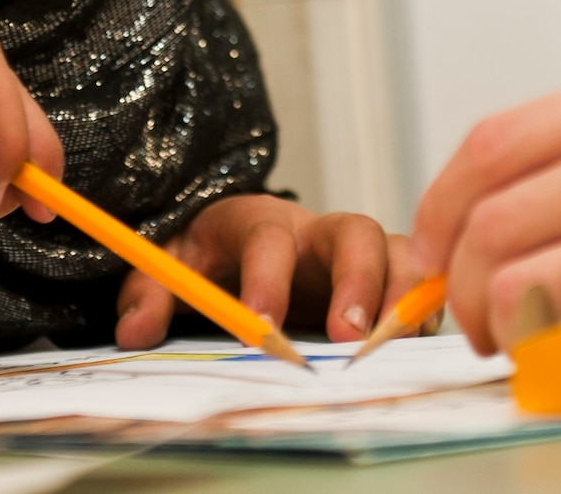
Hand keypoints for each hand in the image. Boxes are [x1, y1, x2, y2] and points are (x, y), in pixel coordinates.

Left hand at [114, 195, 420, 348]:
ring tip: (395, 341)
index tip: (260, 328)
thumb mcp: (170, 266)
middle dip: (357, 281)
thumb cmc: (209, 257)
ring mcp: (356, 251)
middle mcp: (316, 230)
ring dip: (402, 295)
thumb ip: (151, 292)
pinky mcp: (383, 276)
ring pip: (397, 252)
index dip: (269, 279)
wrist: (239, 242)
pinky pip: (418, 281)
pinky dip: (424, 307)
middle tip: (347, 336)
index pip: (269, 238)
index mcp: (258, 220)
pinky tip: (417, 338)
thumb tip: (135, 331)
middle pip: (353, 231)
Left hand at [411, 50, 560, 355]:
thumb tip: (513, 207)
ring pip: (522, 259)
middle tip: (463, 316)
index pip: (498, 139)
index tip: (432, 251)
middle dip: (453, 275)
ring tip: (510, 338)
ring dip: (491, 314)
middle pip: (493, 202)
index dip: (440, 206)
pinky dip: (546, 337)